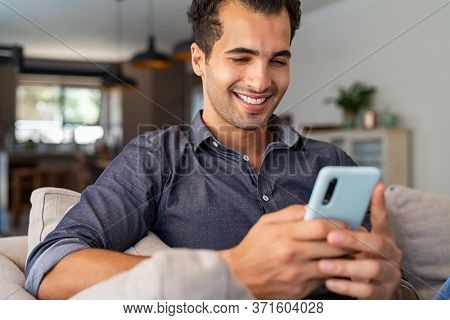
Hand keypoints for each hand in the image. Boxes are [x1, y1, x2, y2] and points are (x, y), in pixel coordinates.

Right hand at [219, 205, 352, 298]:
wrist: (238, 277)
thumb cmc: (252, 248)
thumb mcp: (265, 223)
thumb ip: (291, 213)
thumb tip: (313, 207)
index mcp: (284, 235)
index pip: (321, 227)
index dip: (340, 224)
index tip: (348, 223)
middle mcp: (292, 255)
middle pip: (333, 247)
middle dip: (350, 241)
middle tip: (360, 237)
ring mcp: (297, 275)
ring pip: (333, 266)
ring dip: (346, 259)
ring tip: (353, 252)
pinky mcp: (299, 291)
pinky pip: (324, 281)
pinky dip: (333, 273)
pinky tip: (337, 267)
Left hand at [318, 183, 402, 298]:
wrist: (372, 291)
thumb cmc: (360, 260)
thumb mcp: (358, 242)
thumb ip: (349, 226)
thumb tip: (334, 203)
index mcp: (385, 238)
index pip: (383, 220)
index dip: (379, 205)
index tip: (374, 188)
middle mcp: (392, 256)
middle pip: (377, 244)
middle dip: (352, 240)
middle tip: (330, 237)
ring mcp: (389, 276)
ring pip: (372, 269)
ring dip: (345, 266)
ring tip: (323, 264)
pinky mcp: (382, 295)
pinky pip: (366, 291)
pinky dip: (346, 286)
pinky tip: (329, 282)